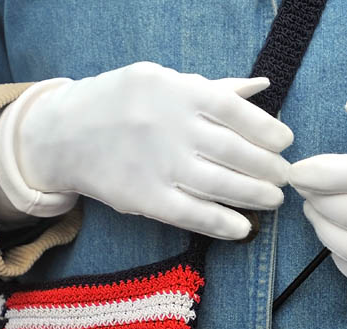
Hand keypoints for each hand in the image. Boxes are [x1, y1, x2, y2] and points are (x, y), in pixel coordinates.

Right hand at [0, 62, 292, 239]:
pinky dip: (222, 223)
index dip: (267, 130)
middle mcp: (169, 127)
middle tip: (284, 177)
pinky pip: (191, 214)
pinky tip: (243, 228)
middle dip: (268, 168)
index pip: (235, 111)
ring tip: (273, 200)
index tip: (285, 143)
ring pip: (219, 184)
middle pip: (234, 151)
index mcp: (176, 91)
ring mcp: (156, 164)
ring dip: (254, 196)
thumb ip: (213, 89)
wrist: (62, 135)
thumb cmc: (122, 104)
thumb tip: (261, 88)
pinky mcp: (143, 198)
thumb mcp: (162, 82)